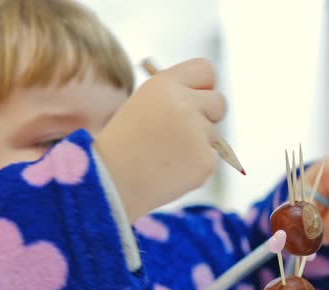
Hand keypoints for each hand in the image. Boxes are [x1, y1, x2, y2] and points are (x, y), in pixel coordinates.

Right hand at [94, 58, 225, 221]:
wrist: (110, 181)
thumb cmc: (123, 144)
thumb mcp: (142, 104)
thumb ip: (174, 96)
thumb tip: (204, 97)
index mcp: (165, 84)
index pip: (206, 70)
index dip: (203, 86)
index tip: (197, 99)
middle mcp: (185, 103)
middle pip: (219, 102)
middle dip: (207, 116)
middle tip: (181, 133)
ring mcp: (198, 133)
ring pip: (213, 135)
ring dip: (197, 144)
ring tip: (165, 156)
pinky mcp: (205, 161)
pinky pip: (209, 159)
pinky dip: (195, 167)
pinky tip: (170, 171)